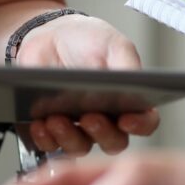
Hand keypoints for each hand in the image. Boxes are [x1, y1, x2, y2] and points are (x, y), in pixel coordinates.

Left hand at [15, 14, 157, 155]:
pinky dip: (44, 138)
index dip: (140, 125)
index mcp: (129, 100)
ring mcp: (78, 129)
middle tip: (90, 117)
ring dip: (69, 137)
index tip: (126, 119)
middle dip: (102, 134)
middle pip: (113, 142)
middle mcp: (106, 121)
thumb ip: (128, 64)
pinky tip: (39, 123)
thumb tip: (136, 85)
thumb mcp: (114, 44)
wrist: (48, 36)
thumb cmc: (87, 40)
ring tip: (56, 118)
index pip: (145, 122)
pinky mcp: (51, 131)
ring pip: (80, 147)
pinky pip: (49, 145)